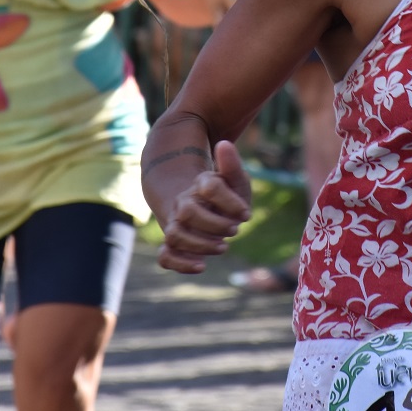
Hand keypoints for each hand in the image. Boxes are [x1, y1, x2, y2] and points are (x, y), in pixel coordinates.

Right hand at [157, 141, 252, 273]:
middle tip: (234, 230)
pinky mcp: (173, 244)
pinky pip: (165, 256)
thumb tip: (223, 144)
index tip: (246, 214)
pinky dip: (180, 263)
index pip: (210, 187)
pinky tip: (201, 266)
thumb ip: (231, 166)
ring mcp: (175, 223)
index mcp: (200, 184)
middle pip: (187, 212)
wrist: (203, 206)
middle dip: (214, 224)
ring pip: (175, 235)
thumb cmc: (225, 195)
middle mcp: (183, 203)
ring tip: (223, 247)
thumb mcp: (234, 180)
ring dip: (200, 244)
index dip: (230, 201)